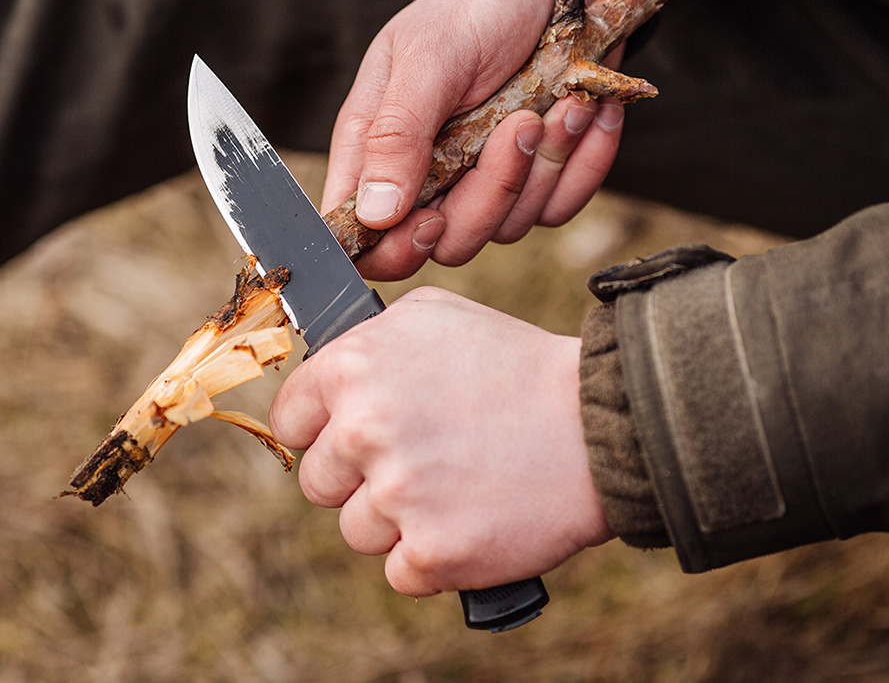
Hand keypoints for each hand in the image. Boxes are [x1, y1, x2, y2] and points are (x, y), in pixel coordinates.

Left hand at [269, 287, 613, 596]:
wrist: (598, 423)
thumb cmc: (516, 366)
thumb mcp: (436, 317)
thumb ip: (369, 340)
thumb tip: (326, 366)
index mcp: (354, 369)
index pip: (289, 420)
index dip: (321, 430)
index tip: (353, 438)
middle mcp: (364, 430)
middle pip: (318, 482)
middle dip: (359, 478)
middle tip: (419, 461)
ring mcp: (396, 496)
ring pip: (357, 531)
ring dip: (398, 520)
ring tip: (455, 486)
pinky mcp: (431, 553)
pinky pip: (401, 570)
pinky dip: (432, 557)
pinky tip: (469, 520)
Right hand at [323, 0, 628, 280]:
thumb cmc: (479, 6)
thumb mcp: (430, 57)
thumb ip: (396, 132)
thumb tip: (372, 213)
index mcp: (379, 149)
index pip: (364, 236)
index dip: (393, 249)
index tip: (430, 218)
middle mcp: (428, 176)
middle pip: (447, 244)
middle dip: (492, 193)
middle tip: (519, 125)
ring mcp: (484, 183)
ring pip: (509, 228)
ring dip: (545, 164)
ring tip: (559, 102)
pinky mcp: (537, 181)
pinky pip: (559, 207)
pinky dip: (582, 163)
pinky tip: (585, 112)